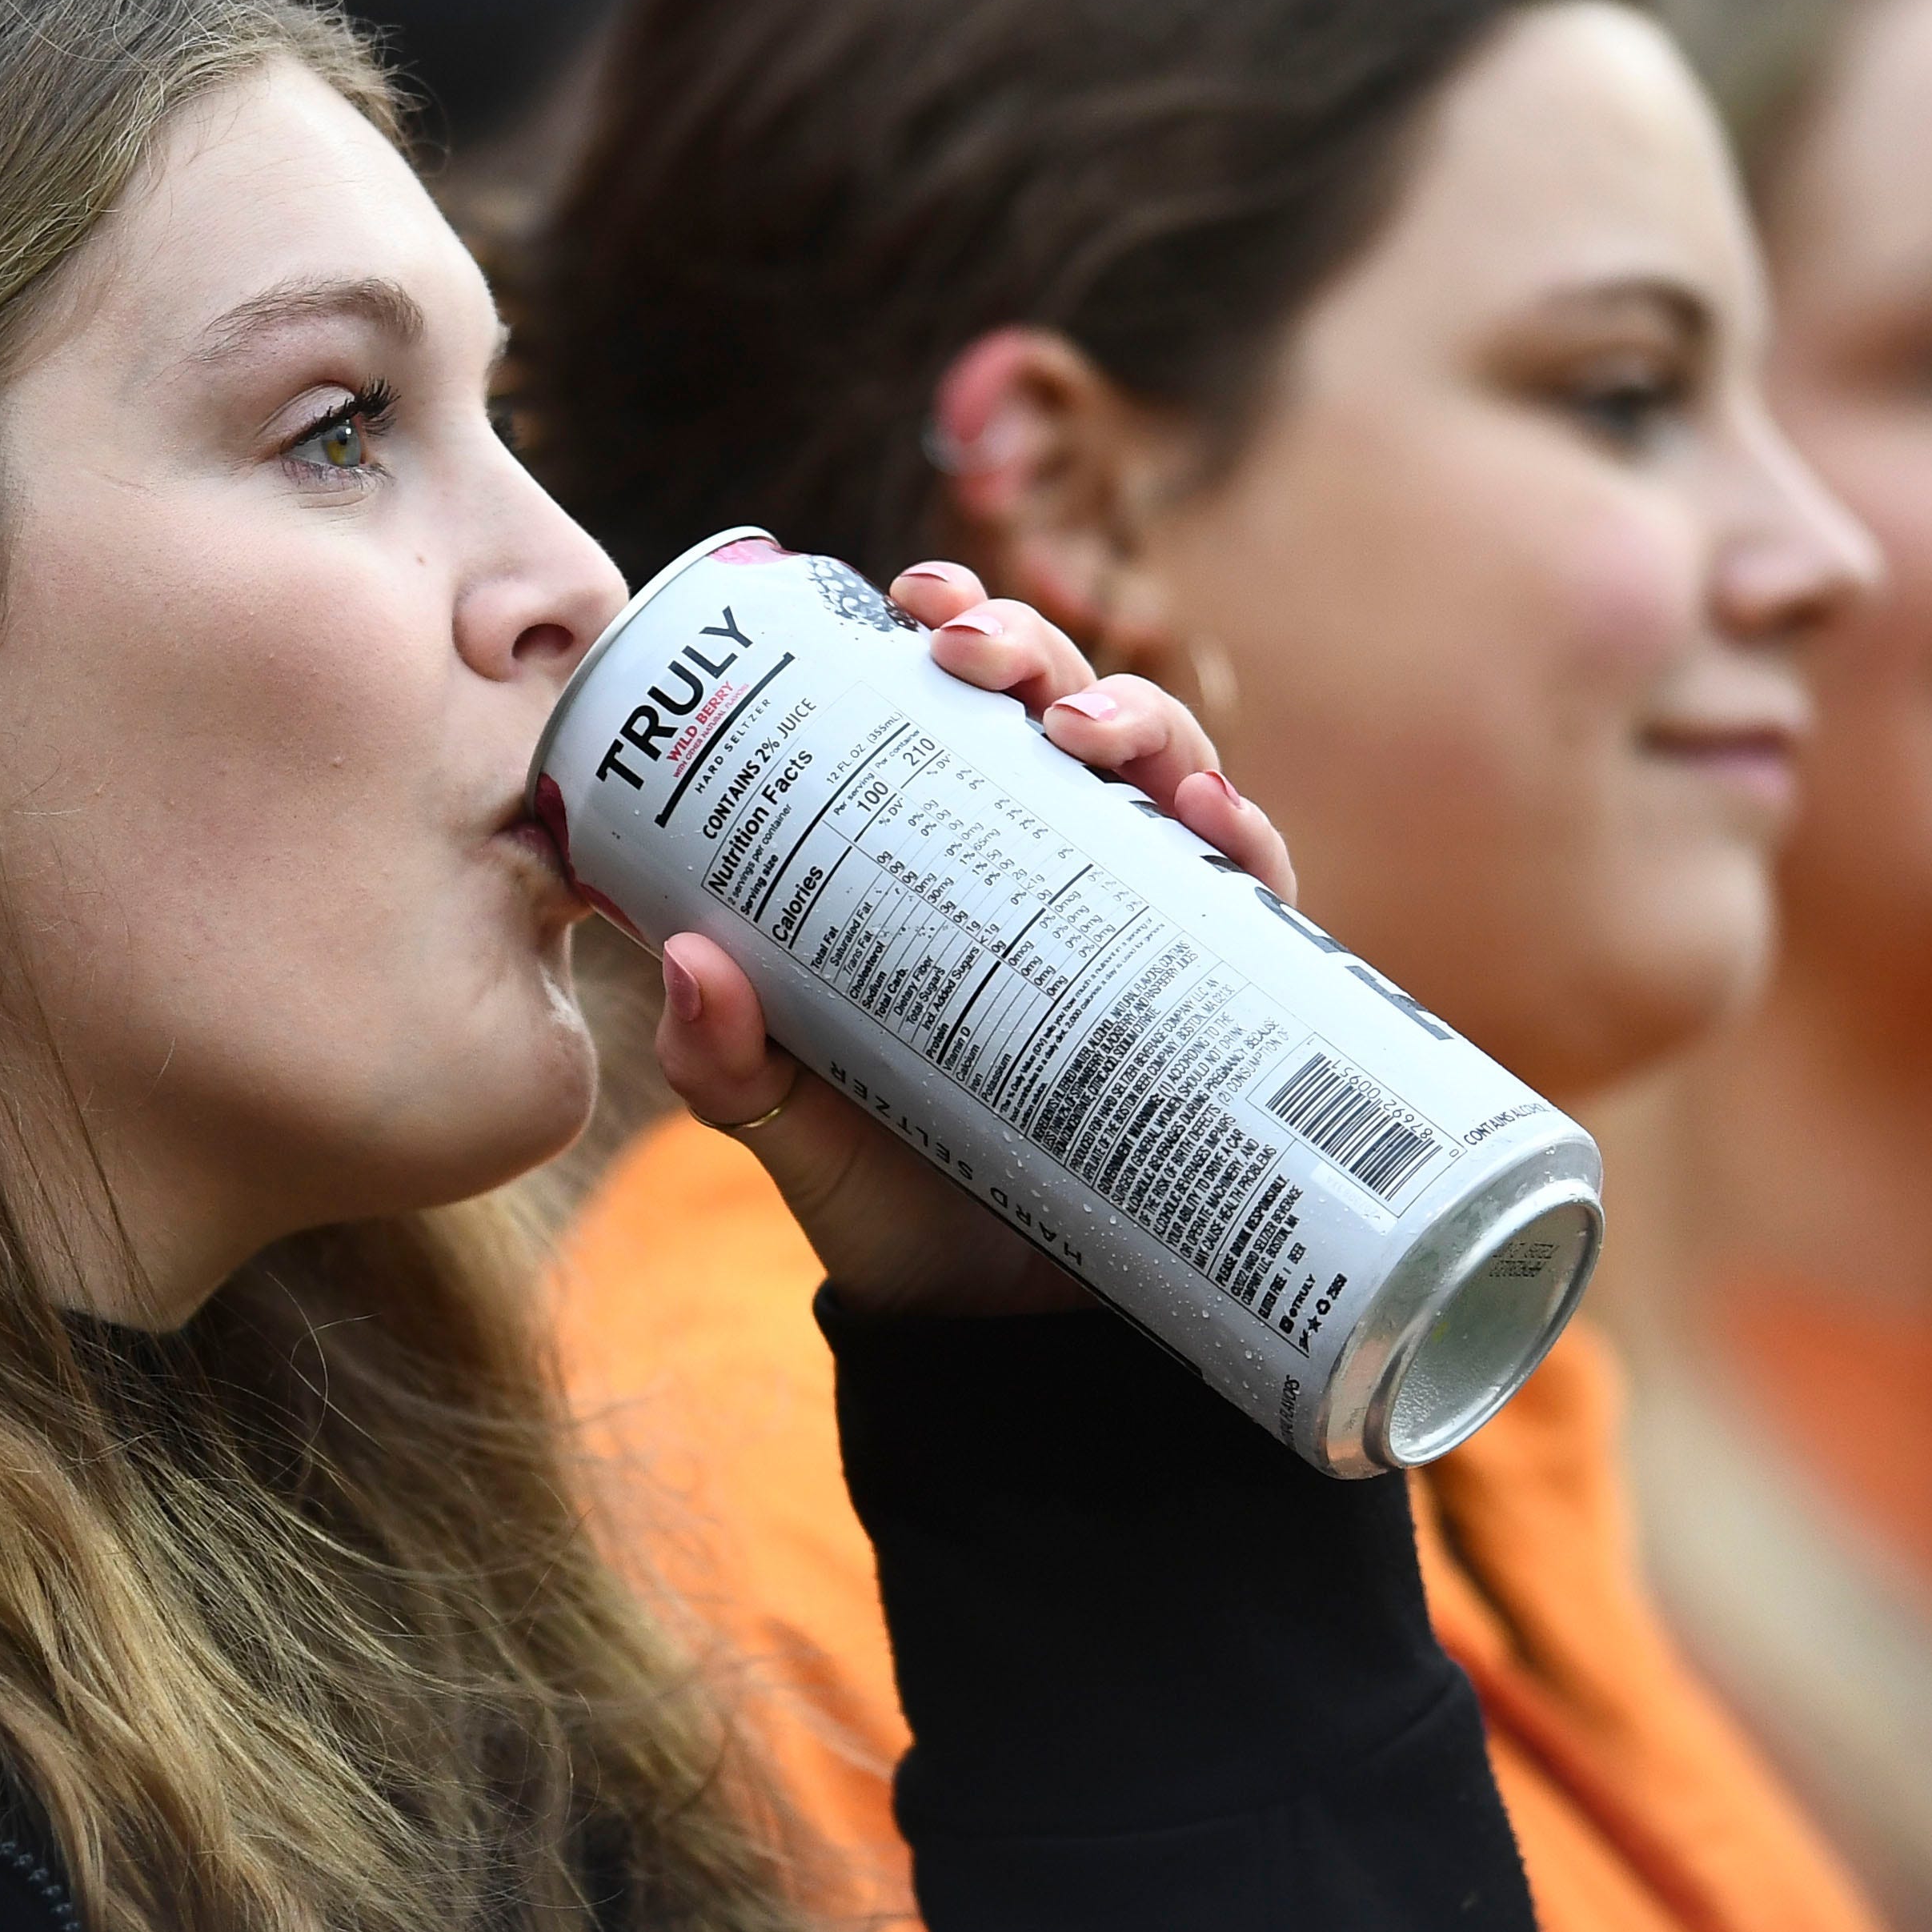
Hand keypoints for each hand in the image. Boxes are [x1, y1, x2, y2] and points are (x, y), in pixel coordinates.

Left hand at [652, 560, 1298, 1316]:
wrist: (992, 1334)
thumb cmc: (885, 1197)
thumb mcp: (784, 1119)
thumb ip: (721, 1056)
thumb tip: (677, 959)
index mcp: (953, 858)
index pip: (963, 705)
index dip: (956, 623)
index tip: (913, 597)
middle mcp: (1059, 867)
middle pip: (1064, 706)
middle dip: (1031, 646)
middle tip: (970, 651)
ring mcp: (1146, 922)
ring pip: (1166, 768)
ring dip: (1136, 714)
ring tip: (1079, 729)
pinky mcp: (1222, 999)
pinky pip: (1254, 895)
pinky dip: (1242, 836)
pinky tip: (1209, 813)